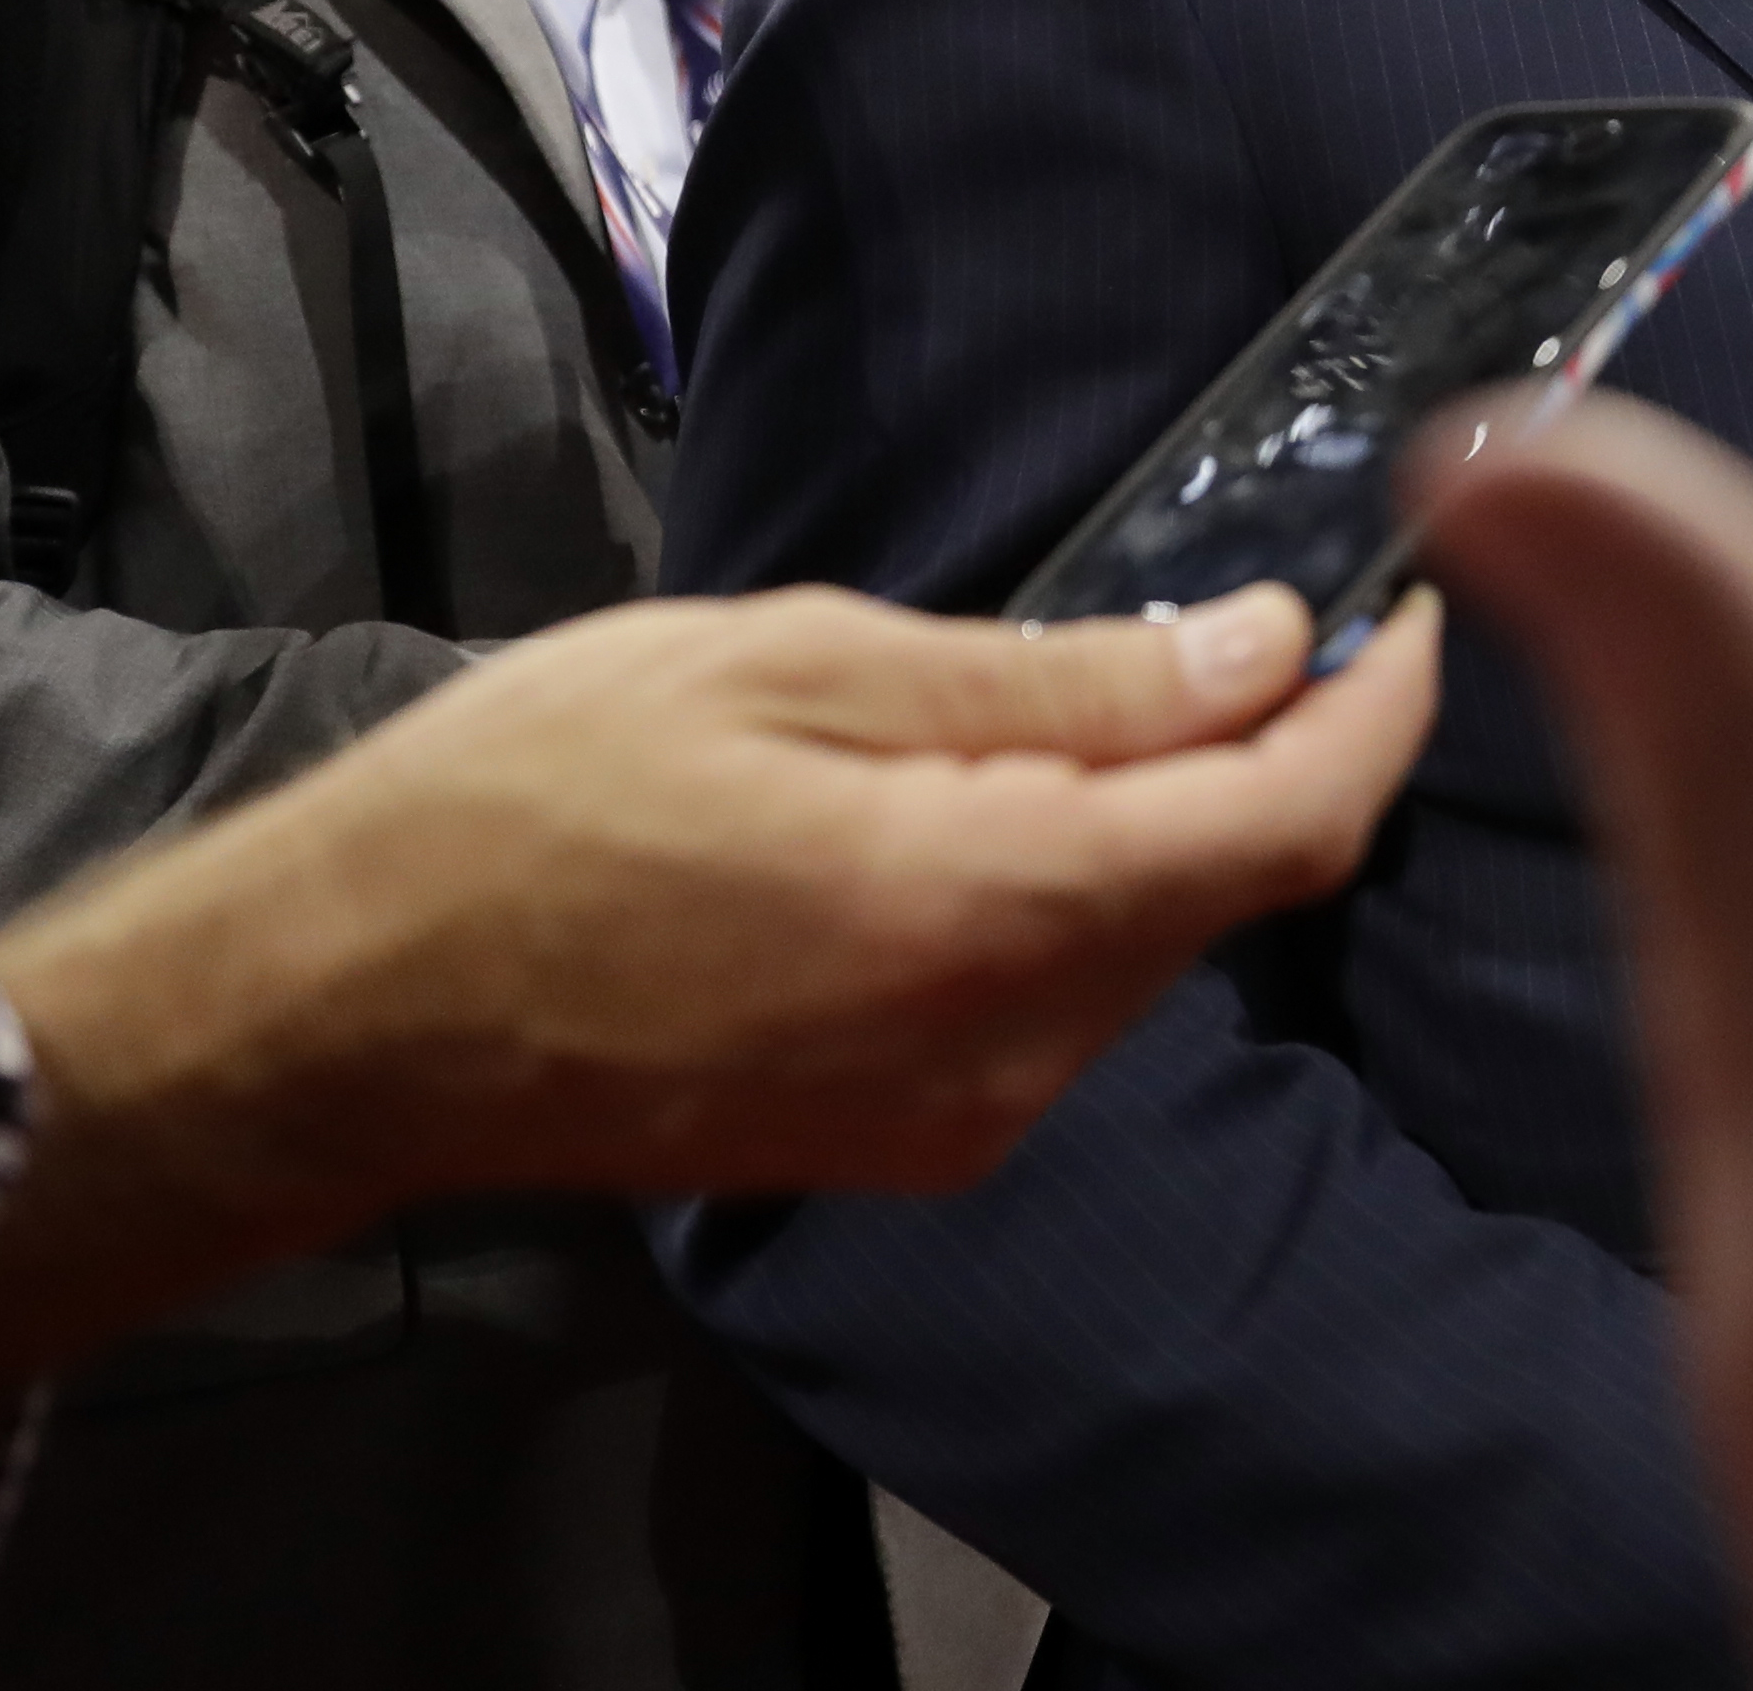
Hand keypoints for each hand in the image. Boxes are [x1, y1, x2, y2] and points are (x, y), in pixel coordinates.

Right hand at [0, 579, 1440, 1431]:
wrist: (347, 1015)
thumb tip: (1256, 648)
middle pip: (1232, 886)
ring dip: (1167, 820)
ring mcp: (962, 1116)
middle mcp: (1006, 1047)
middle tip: (1245, 615)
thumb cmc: (531, 803)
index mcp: (985, 910)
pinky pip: (1062, 1003)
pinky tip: (995, 810)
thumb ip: (1051, 682)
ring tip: (1082, 701)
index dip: (1379, 707)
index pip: (1288, 821)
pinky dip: (1079, 892)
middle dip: (1271, 749)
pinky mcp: (911, 1144)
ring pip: (1152, 945)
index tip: (1404, 608)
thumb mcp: (796, 668)